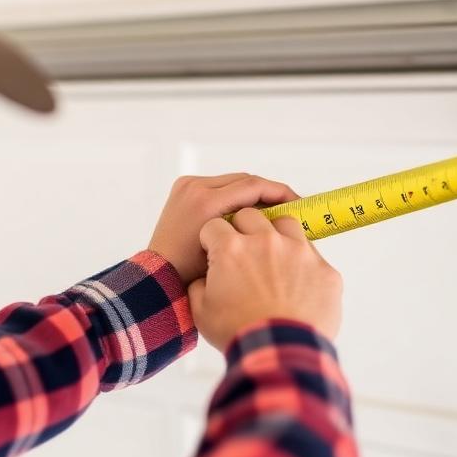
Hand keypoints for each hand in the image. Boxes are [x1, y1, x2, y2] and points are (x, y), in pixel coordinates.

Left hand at [148, 174, 297, 283]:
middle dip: (269, 194)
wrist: (158, 276)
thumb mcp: (230, 254)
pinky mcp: (184, 188)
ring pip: (233, 181)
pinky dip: (235, 196)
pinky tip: (246, 214)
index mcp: (207, 203)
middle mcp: (195, 187)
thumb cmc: (194, 275)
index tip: (298, 204)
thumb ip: (254, 231)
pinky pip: (218, 186)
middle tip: (289, 209)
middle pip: (245, 180)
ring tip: (269, 214)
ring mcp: (188, 185)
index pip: (254, 186)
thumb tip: (284, 220)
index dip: (281, 193)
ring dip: (252, 194)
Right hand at [189, 208, 342, 349]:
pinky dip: (302, 261)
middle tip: (242, 251)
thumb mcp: (201, 312)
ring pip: (285, 223)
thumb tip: (205, 278)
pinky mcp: (324, 269)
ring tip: (272, 256)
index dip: (211, 240)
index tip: (214, 252)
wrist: (279, 354)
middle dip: (242, 229)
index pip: (214, 226)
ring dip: (275, 233)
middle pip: (250, 216)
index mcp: (232, 249)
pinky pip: (313, 253)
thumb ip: (198, 286)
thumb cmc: (239, 334)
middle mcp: (266, 241)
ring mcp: (299, 252)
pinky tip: (296, 280)